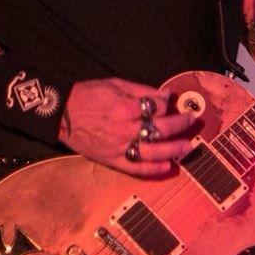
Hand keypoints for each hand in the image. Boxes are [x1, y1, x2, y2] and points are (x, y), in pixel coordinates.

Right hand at [58, 78, 198, 176]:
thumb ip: (143, 91)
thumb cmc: (89, 95)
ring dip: (174, 149)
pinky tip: (168, 167)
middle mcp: (125, 129)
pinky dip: (154, 169)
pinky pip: (136, 168)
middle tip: (191, 121)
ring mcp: (119, 147)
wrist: (62, 114)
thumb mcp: (116, 84)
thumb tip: (166, 95)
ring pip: (153, 151)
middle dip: (179, 125)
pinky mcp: (112, 160)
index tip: (173, 104)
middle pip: (160, 130)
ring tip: (188, 147)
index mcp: (125, 108)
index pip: (157, 109)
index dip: (168, 106)